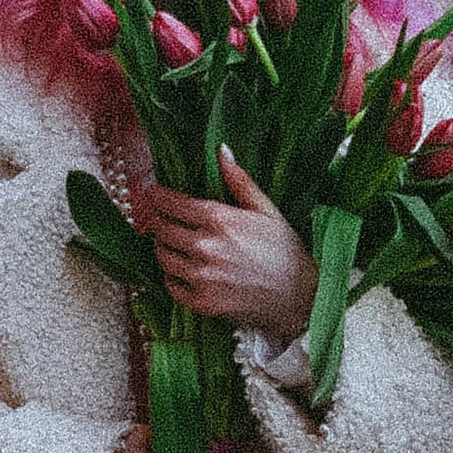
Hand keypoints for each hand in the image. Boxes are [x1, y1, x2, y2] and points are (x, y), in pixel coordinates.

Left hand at [134, 151, 318, 344]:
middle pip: (161, 228)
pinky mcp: (202, 302)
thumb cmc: (285, 251)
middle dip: (157, 220)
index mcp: (219, 219)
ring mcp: (201, 276)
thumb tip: (221, 150)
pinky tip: (180, 269)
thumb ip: (239, 180)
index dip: (156, 196)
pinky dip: (170, 275)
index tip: (152, 194)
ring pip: (162, 256)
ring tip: (169, 242)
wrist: (300, 297)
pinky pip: (170, 285)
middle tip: (160, 218)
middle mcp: (205, 246)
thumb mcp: (266, 210)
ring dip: (162, 246)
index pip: (171, 203)